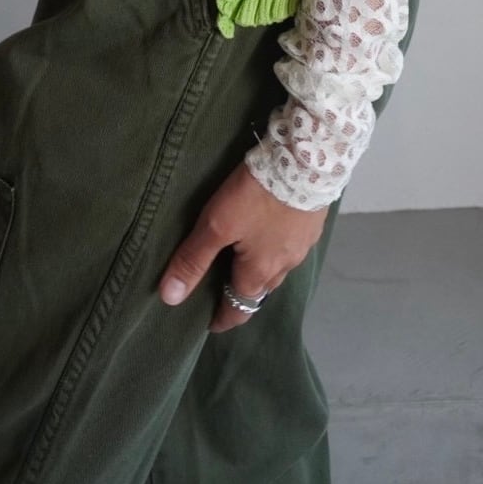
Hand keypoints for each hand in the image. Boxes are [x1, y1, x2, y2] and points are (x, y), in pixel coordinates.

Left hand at [158, 160, 330, 332]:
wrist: (307, 160)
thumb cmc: (256, 196)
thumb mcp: (217, 224)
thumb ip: (194, 259)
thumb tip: (170, 298)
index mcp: (259, 272)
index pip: (240, 309)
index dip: (222, 318)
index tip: (209, 322)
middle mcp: (284, 266)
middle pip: (259, 291)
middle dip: (240, 294)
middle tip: (220, 286)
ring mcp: (302, 246)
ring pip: (277, 270)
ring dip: (259, 271)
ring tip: (242, 259)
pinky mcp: (312, 225)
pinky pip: (290, 248)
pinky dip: (275, 249)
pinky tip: (269, 234)